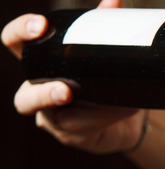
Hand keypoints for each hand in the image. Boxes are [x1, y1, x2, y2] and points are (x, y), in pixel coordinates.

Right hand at [2, 0, 145, 154]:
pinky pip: (83, 127)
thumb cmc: (101, 81)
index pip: (16, 44)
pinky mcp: (71, 135)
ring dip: (69, 112)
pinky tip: (122, 108)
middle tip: (65, 89)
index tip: (41, 26)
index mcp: (40, 64)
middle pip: (23, 97)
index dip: (20, 33)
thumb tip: (113, 2)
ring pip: (50, 118)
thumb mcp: (100, 54)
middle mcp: (38, 92)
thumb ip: (103, 28)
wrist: (121, 121)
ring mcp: (52, 118)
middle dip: (42, 93)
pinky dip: (104, 116)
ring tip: (78, 100)